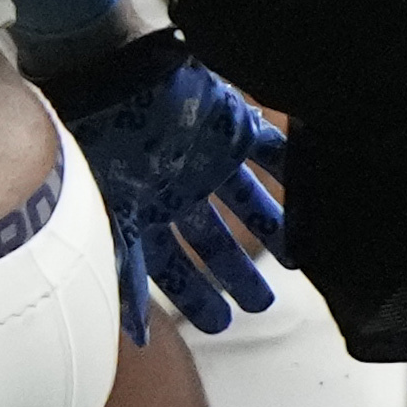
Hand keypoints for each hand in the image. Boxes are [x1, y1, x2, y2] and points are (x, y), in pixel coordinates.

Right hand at [52, 30, 285, 340]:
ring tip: (294, 261)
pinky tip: (313, 196)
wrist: (105, 70)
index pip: (171, 266)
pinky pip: (270, 152)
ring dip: (271, 232)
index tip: (220, 324)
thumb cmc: (93, 139)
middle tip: (260, 304)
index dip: (195, 297)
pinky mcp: (229, 125)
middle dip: (235, 275)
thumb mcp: (105, 219)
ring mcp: (202, 157)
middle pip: (210, 242)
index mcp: (140, 210)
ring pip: (245, 203)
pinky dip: (291, 173)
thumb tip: (134, 335)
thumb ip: (124, 272)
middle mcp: (173, 188)